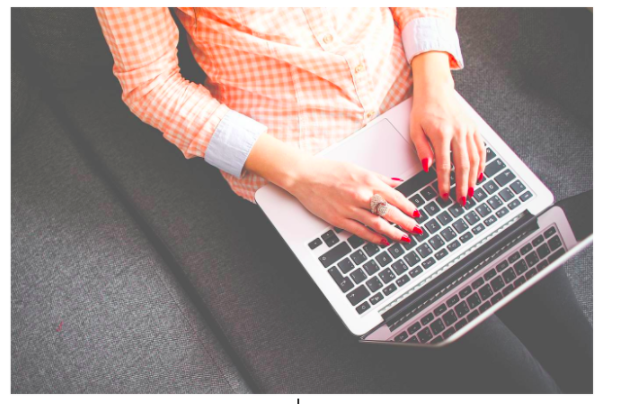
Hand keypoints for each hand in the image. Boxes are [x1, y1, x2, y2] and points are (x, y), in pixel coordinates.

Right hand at [284, 157, 422, 244]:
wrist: (305, 176)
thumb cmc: (328, 170)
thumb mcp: (358, 168)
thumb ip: (379, 178)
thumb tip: (396, 183)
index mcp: (367, 181)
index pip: (395, 197)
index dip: (408, 207)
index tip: (417, 214)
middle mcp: (361, 195)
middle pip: (390, 212)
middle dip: (406, 222)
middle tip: (417, 229)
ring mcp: (350, 209)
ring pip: (378, 223)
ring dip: (394, 232)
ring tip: (404, 238)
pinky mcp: (339, 219)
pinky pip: (361, 231)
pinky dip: (374, 237)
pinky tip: (383, 240)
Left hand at [410, 52, 485, 204]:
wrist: (436, 90)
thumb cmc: (423, 110)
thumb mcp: (415, 130)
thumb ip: (422, 149)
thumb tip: (428, 168)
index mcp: (441, 133)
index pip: (444, 165)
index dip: (444, 182)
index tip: (444, 194)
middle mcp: (458, 132)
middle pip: (463, 165)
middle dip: (462, 185)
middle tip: (462, 199)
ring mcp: (468, 129)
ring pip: (475, 158)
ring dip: (474, 178)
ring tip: (471, 191)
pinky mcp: (474, 128)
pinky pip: (481, 148)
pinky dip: (481, 163)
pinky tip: (479, 174)